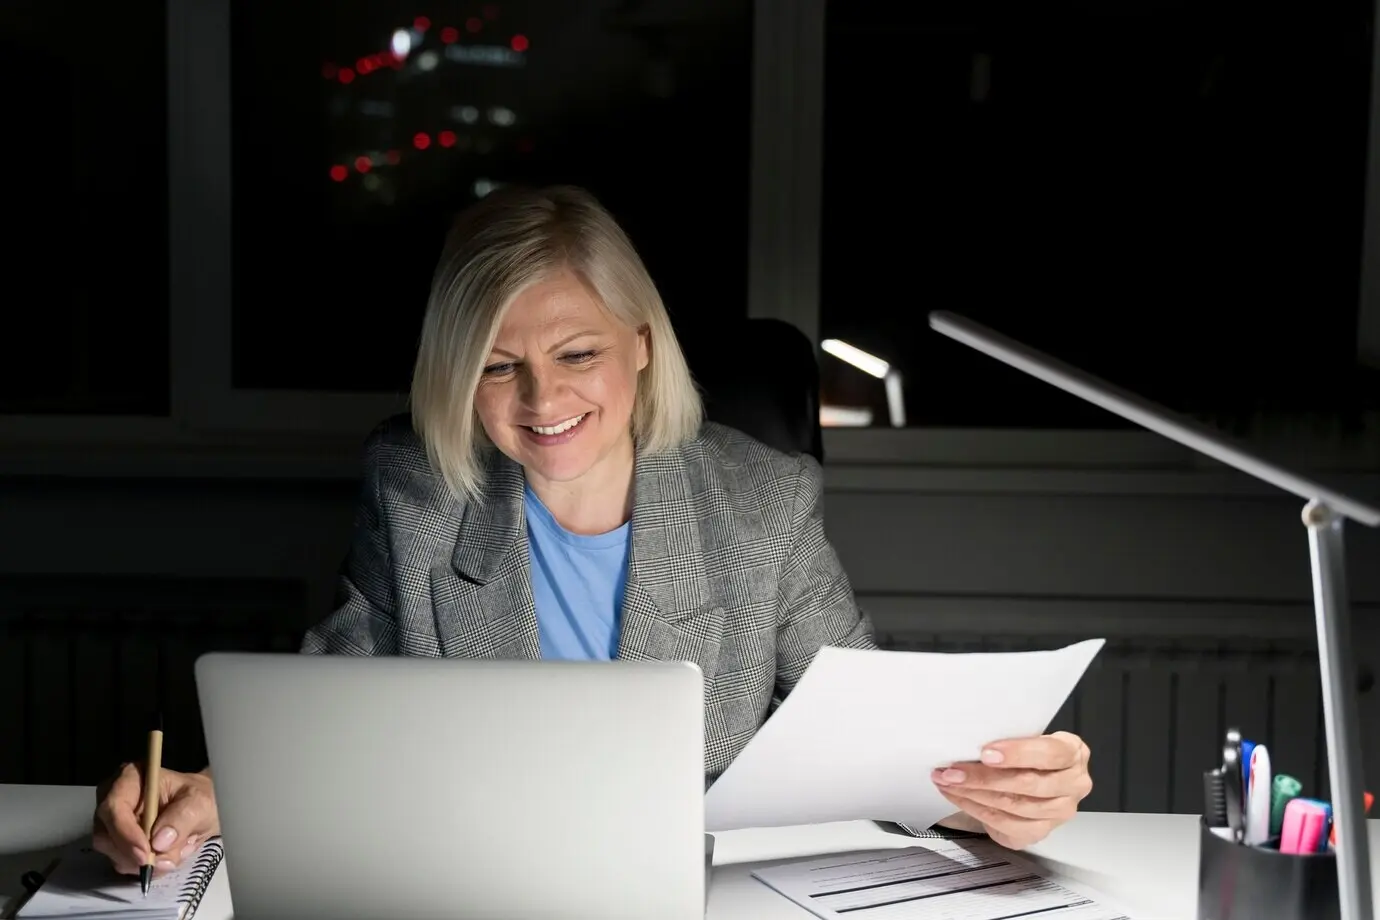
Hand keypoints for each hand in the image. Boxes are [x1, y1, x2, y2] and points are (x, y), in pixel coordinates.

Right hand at [93, 763, 219, 875]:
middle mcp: (114, 800)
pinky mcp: (117, 843)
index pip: (114, 807)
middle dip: (135, 854)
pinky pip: (124, 863)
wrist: (202, 809)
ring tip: (175, 851)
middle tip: (165, 860)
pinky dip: (147, 867)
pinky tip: (167, 856)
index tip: (146, 853)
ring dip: (145, 862)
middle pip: (106, 836)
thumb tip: (159, 843)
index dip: (126, 833)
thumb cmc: (199, 797)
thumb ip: (182, 818)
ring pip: (114, 854)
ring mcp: (112, 824)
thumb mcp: (200, 802)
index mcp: (130, 778)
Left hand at [932, 731, 1091, 849]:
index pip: (1050, 753)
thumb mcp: (1024, 738)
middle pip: (1028, 784)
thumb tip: (968, 739)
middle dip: (984, 777)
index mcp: (1073, 752)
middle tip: (953, 771)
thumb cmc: (1025, 754)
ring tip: (948, 782)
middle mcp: (1073, 784)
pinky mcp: (1041, 832)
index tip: (985, 753)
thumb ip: (1008, 738)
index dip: (1017, 753)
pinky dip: (976, 809)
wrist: (1030, 777)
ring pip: (1014, 806)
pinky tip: (959, 797)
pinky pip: (1006, 824)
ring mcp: (1059, 812)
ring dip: (974, 794)